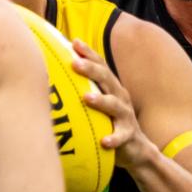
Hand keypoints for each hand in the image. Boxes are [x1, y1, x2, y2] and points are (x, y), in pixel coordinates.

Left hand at [71, 39, 153, 167]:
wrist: (136, 148)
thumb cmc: (109, 122)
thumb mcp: (99, 104)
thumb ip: (84, 90)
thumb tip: (55, 79)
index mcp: (111, 87)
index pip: (101, 66)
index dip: (89, 53)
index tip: (74, 42)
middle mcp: (120, 97)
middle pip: (106, 79)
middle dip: (91, 70)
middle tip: (74, 63)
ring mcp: (125, 115)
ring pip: (114, 105)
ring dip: (101, 100)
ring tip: (87, 98)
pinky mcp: (128, 135)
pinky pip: (121, 136)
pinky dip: (114, 138)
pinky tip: (104, 141)